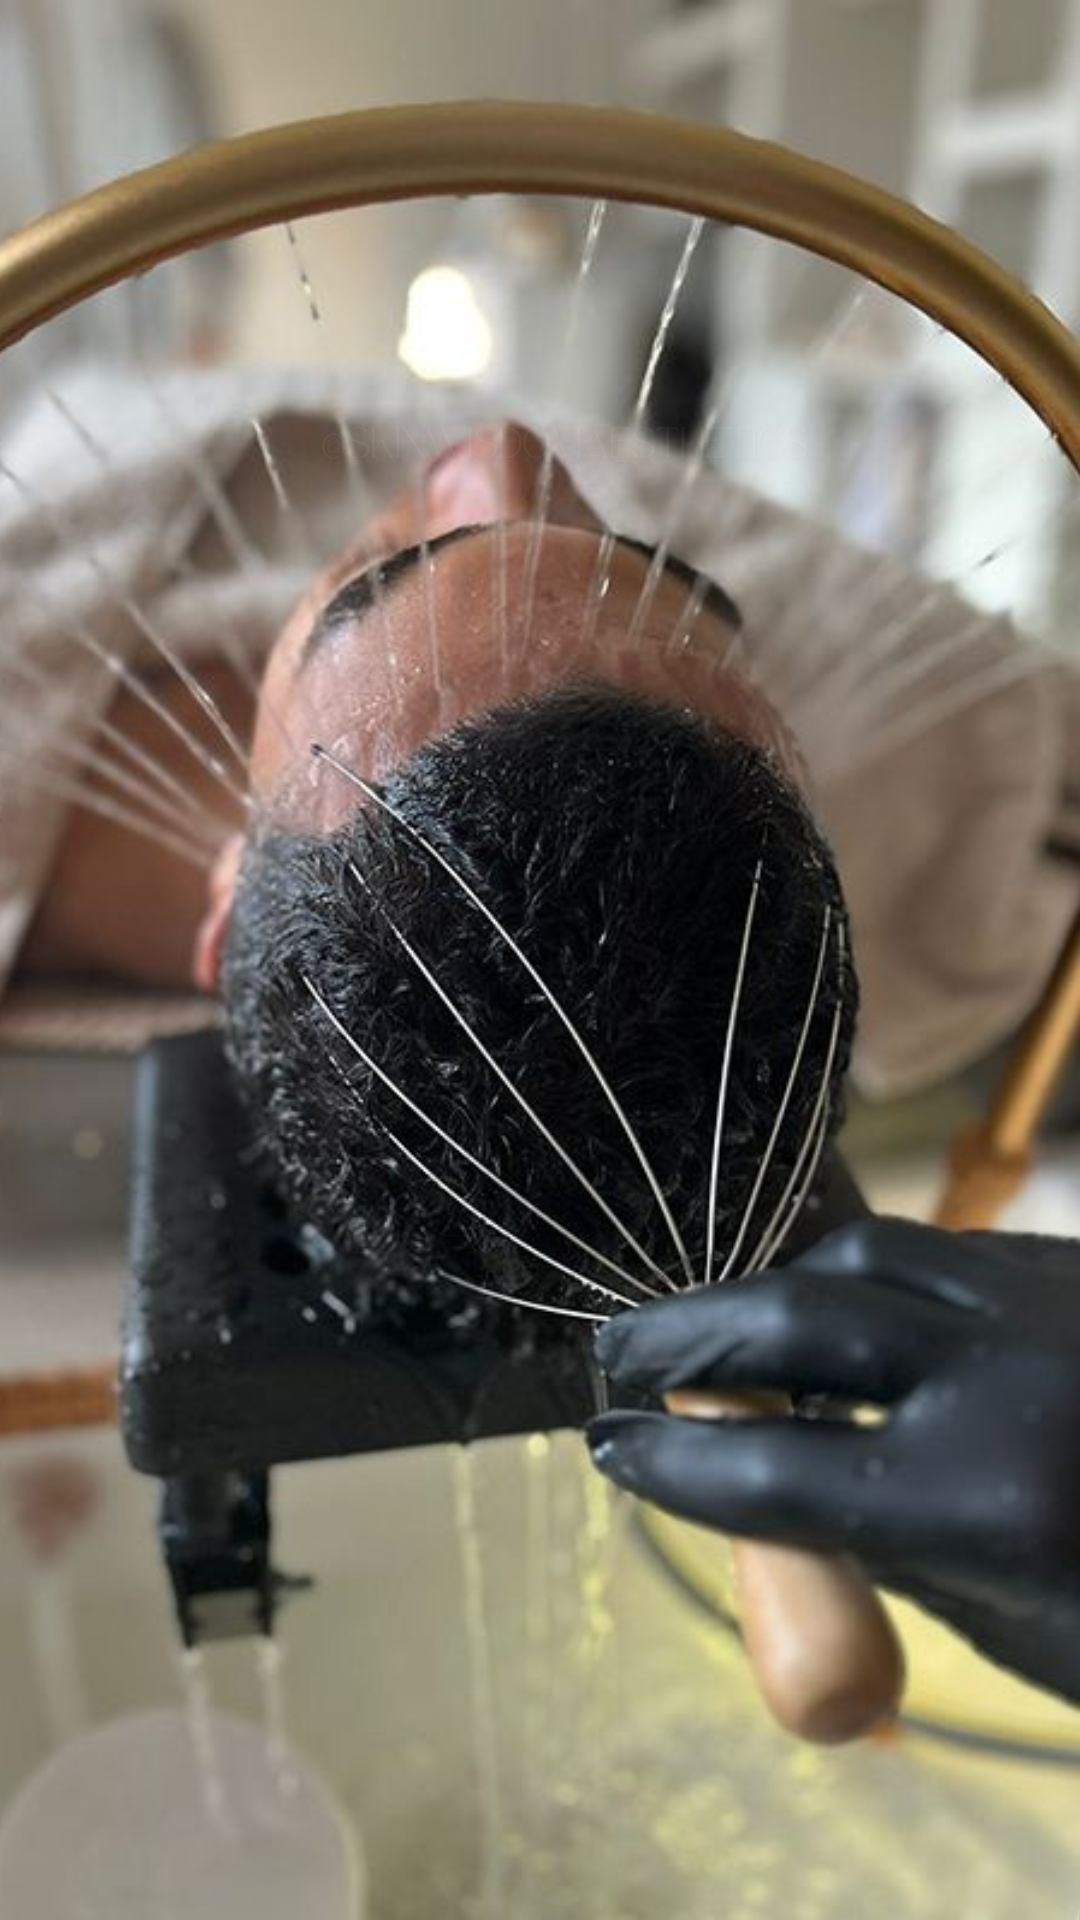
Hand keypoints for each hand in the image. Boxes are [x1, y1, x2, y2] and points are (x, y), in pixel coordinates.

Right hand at [588, 1218, 1079, 1705]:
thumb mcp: (1014, 1625)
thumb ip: (886, 1547)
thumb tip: (767, 1479)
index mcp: (991, 1499)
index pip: (775, 1466)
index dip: (673, 1460)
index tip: (605, 1445)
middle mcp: (1014, 1373)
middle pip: (803, 1313)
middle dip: (693, 1330)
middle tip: (623, 1350)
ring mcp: (1050, 1298)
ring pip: (870, 1254)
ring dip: (777, 1285)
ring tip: (719, 1324)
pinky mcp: (1072, 1265)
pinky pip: (942, 1251)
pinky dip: (867, 1278)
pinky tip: (840, 1314)